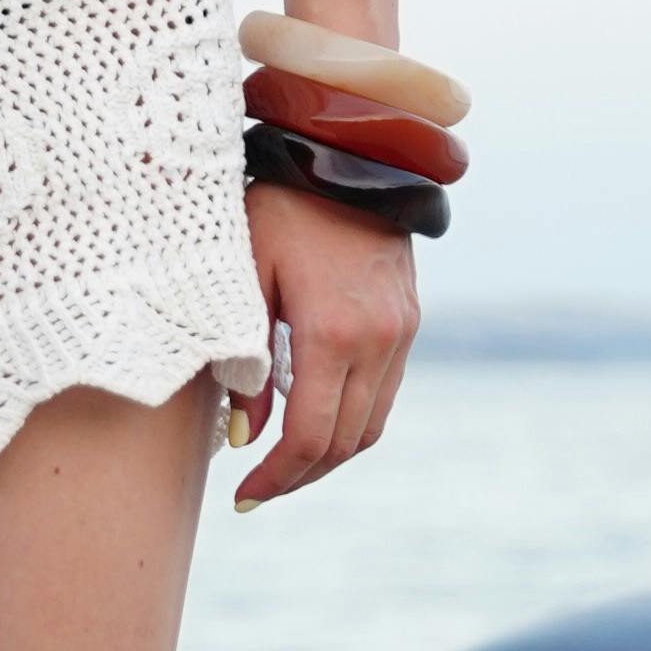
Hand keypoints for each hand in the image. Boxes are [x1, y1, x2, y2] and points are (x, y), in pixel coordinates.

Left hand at [228, 176, 418, 512]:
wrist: (343, 156)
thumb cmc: (274, 209)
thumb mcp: (242, 281)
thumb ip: (243, 364)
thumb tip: (243, 438)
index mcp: (331, 332)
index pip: (310, 436)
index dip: (277, 477)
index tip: (243, 494)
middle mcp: (377, 339)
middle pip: (345, 442)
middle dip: (300, 476)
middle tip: (258, 490)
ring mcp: (400, 331)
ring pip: (372, 424)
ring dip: (330, 455)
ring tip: (285, 466)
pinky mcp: (408, 320)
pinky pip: (384, 392)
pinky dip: (351, 419)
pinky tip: (315, 419)